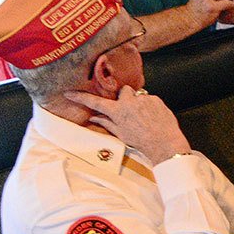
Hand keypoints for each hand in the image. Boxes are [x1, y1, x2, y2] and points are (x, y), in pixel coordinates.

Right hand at [64, 86, 190, 164]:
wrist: (164, 142)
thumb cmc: (142, 141)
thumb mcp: (120, 134)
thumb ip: (106, 123)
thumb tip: (94, 118)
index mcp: (117, 111)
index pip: (95, 102)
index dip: (81, 97)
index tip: (69, 93)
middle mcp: (129, 101)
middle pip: (122, 91)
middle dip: (124, 98)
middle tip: (128, 111)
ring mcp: (143, 99)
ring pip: (137, 95)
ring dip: (138, 103)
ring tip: (144, 117)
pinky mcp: (155, 99)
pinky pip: (149, 99)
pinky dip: (149, 106)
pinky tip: (153, 117)